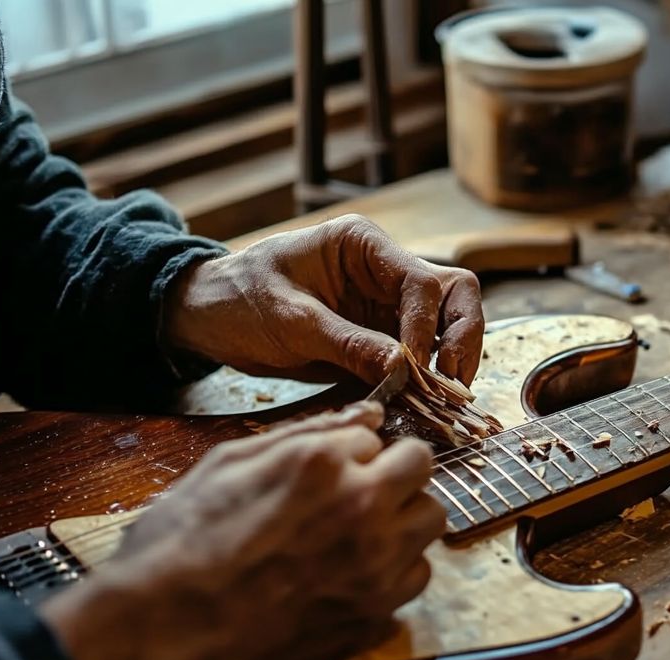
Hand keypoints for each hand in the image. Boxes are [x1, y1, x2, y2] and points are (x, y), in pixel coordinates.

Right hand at [43, 402, 445, 659]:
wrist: (165, 629)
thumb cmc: (182, 541)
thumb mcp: (228, 463)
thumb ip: (307, 433)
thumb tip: (369, 416)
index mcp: (323, 463)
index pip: (379, 437)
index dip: (353, 454)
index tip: (330, 472)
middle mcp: (362, 508)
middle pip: (423, 470)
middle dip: (396, 474)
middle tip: (359, 494)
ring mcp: (375, 564)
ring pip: (431, 522)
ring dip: (403, 520)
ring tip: (357, 535)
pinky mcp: (375, 612)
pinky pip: (416, 577)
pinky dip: (395, 571)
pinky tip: (355, 574)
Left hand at [165, 215, 484, 385]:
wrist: (207, 316)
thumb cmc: (239, 300)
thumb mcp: (290, 320)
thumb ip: (348, 343)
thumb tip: (404, 368)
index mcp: (363, 245)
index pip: (422, 282)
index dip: (429, 327)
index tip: (415, 369)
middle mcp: (385, 270)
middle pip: (454, 296)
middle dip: (462, 340)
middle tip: (452, 385)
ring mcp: (386, 304)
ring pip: (448, 326)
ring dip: (451, 362)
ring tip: (442, 400)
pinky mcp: (380, 336)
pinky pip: (420, 356)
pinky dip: (427, 380)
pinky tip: (423, 404)